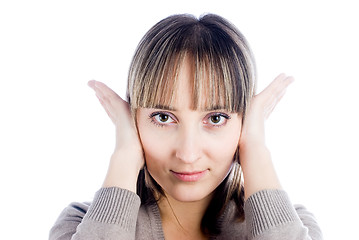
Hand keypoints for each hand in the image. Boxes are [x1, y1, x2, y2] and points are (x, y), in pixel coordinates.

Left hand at [88, 80, 143, 191]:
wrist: (130, 157)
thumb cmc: (131, 160)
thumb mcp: (125, 157)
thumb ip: (122, 160)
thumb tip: (116, 175)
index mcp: (124, 128)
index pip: (114, 115)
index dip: (109, 107)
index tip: (103, 100)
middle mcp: (123, 120)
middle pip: (111, 105)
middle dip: (104, 96)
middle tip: (96, 87)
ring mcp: (122, 115)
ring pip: (109, 100)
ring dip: (102, 91)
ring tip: (94, 84)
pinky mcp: (121, 111)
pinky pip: (111, 98)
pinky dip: (104, 90)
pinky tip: (96, 84)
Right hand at [239, 73, 293, 198]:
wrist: (248, 148)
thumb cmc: (248, 151)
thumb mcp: (254, 147)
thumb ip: (256, 150)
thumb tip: (260, 160)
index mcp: (257, 121)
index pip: (267, 109)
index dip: (273, 101)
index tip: (278, 95)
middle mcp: (257, 113)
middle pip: (271, 99)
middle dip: (278, 90)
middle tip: (286, 82)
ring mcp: (257, 107)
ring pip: (272, 93)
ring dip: (280, 85)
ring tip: (288, 77)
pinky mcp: (257, 103)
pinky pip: (270, 91)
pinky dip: (277, 83)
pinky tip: (285, 77)